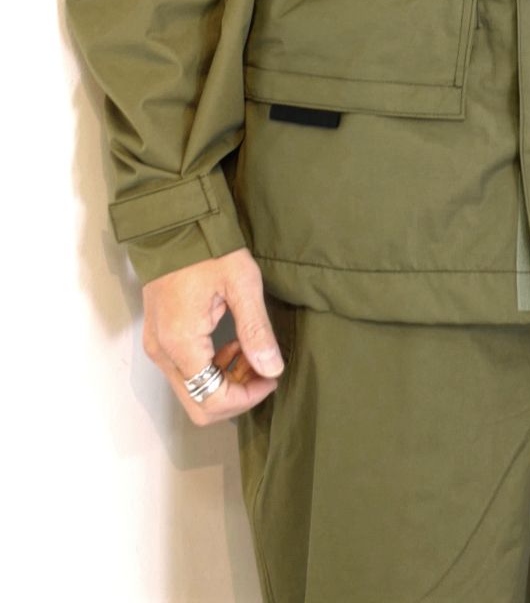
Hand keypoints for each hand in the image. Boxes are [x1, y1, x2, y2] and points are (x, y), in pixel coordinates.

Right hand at [141, 247, 285, 424]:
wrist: (174, 223)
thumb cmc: (206, 247)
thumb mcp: (241, 283)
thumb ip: (256, 330)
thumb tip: (271, 368)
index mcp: (181, 343)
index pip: (212, 400)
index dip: (247, 397)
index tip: (271, 377)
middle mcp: (163, 352)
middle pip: (199, 405)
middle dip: (236, 395)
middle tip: (262, 369)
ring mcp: (158, 346)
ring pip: (192, 391)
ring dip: (225, 382)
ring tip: (251, 353)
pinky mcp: (160, 337)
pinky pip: (185, 372)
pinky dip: (212, 369)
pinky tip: (232, 346)